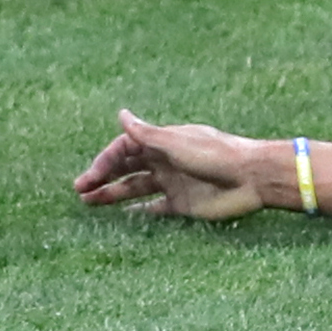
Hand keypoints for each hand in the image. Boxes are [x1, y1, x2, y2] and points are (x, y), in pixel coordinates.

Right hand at [75, 110, 272, 220]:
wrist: (252, 177)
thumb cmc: (216, 155)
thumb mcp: (176, 143)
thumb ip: (147, 134)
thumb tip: (121, 113)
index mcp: (164, 142)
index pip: (126, 148)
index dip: (105, 160)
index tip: (89, 177)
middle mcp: (166, 160)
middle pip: (127, 167)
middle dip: (103, 176)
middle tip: (79, 190)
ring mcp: (174, 182)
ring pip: (136, 187)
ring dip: (113, 193)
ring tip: (88, 202)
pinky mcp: (183, 204)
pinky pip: (155, 208)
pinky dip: (138, 211)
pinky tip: (120, 217)